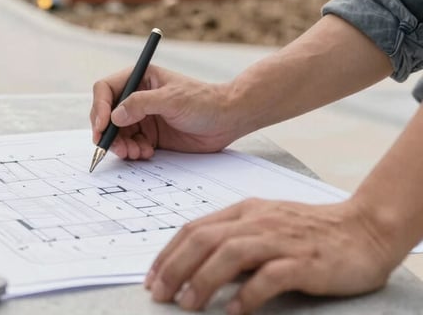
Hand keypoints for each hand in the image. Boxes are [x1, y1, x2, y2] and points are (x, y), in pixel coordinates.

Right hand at [90, 66, 239, 157]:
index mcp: (139, 79)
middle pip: (106, 114)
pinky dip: (133, 152)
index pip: (106, 89)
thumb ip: (141, 105)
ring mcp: (142, 118)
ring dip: (120, 145)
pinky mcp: (150, 136)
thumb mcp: (172, 99)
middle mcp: (136, 97)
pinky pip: (130, 145)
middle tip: (114, 147)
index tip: (101, 125)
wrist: (227, 120)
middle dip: (107, 132)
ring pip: (116, 133)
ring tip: (135, 152)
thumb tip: (114, 116)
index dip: (98, 107)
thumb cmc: (203, 102)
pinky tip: (146, 153)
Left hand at [145, 198, 398, 313]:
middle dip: (175, 267)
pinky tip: (234, 312)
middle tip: (159, 295)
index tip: (152, 278)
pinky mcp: (304, 261)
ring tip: (188, 303)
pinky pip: (269, 277)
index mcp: (244, 211)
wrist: (363, 228)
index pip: (194, 228)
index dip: (167, 253)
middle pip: (204, 239)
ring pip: (229, 254)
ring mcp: (280, 239)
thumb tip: (196, 267)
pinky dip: (248, 294)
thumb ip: (233, 239)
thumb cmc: (310, 231)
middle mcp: (257, 221)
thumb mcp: (265, 225)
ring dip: (203, 280)